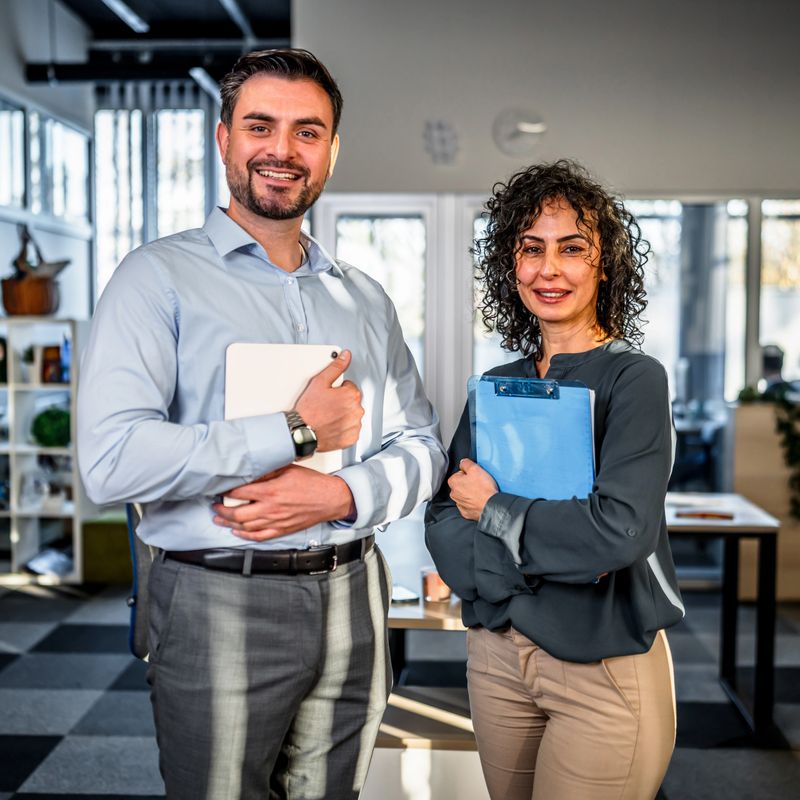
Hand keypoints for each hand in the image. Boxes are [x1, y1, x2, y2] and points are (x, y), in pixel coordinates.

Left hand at [212, 465, 354, 540]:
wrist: (329, 499)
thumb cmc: (311, 483)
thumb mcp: (288, 469)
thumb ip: (267, 470)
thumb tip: (250, 469)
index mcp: (270, 490)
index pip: (239, 493)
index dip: (225, 491)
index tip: (218, 488)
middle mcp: (270, 508)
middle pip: (237, 513)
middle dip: (222, 510)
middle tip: (215, 505)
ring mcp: (275, 521)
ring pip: (245, 526)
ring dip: (229, 523)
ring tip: (219, 518)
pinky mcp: (281, 530)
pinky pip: (258, 536)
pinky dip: (245, 535)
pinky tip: (237, 532)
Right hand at [295, 349, 363, 451]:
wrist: (302, 432)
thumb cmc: (309, 410)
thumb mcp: (320, 382)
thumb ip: (335, 367)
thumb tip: (346, 356)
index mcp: (351, 394)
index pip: (349, 387)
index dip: (337, 391)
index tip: (328, 396)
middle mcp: (357, 410)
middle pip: (352, 402)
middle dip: (341, 402)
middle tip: (326, 406)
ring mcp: (355, 424)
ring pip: (352, 415)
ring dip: (343, 415)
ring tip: (327, 417)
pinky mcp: (352, 437)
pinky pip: (351, 430)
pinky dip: (343, 428)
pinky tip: (331, 426)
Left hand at [448, 458, 498, 520]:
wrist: (492, 506)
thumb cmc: (483, 489)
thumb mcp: (475, 468)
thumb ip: (466, 463)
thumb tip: (463, 463)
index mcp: (453, 482)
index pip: (459, 473)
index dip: (468, 473)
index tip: (475, 476)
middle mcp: (454, 494)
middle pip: (461, 484)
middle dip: (469, 483)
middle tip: (479, 483)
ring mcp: (460, 504)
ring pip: (465, 495)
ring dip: (471, 493)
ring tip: (481, 492)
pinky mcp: (466, 512)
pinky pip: (469, 505)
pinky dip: (473, 503)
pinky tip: (480, 500)